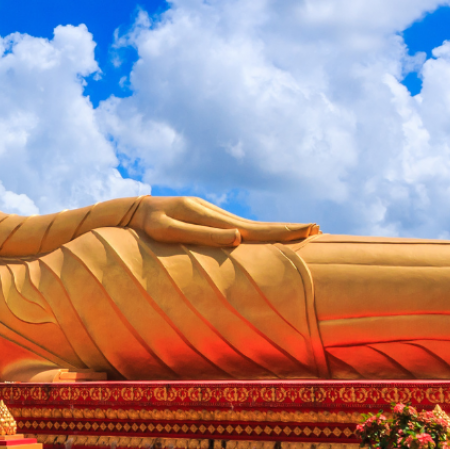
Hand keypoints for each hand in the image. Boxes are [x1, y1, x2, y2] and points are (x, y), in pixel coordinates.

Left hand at [129, 196, 319, 247]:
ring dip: (275, 230)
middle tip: (317, 228)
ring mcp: (212, 214)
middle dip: (287, 229)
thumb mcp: (170, 232)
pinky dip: (256, 231)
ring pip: (250, 225)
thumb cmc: (147, 225)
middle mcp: (215, 212)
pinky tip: (266, 235)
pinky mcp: (206, 217)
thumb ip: (202, 235)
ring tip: (301, 232)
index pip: (254, 229)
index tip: (308, 229)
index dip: (281, 232)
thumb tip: (238, 238)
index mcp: (211, 216)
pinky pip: (237, 226)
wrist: (132, 209)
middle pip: (258, 225)